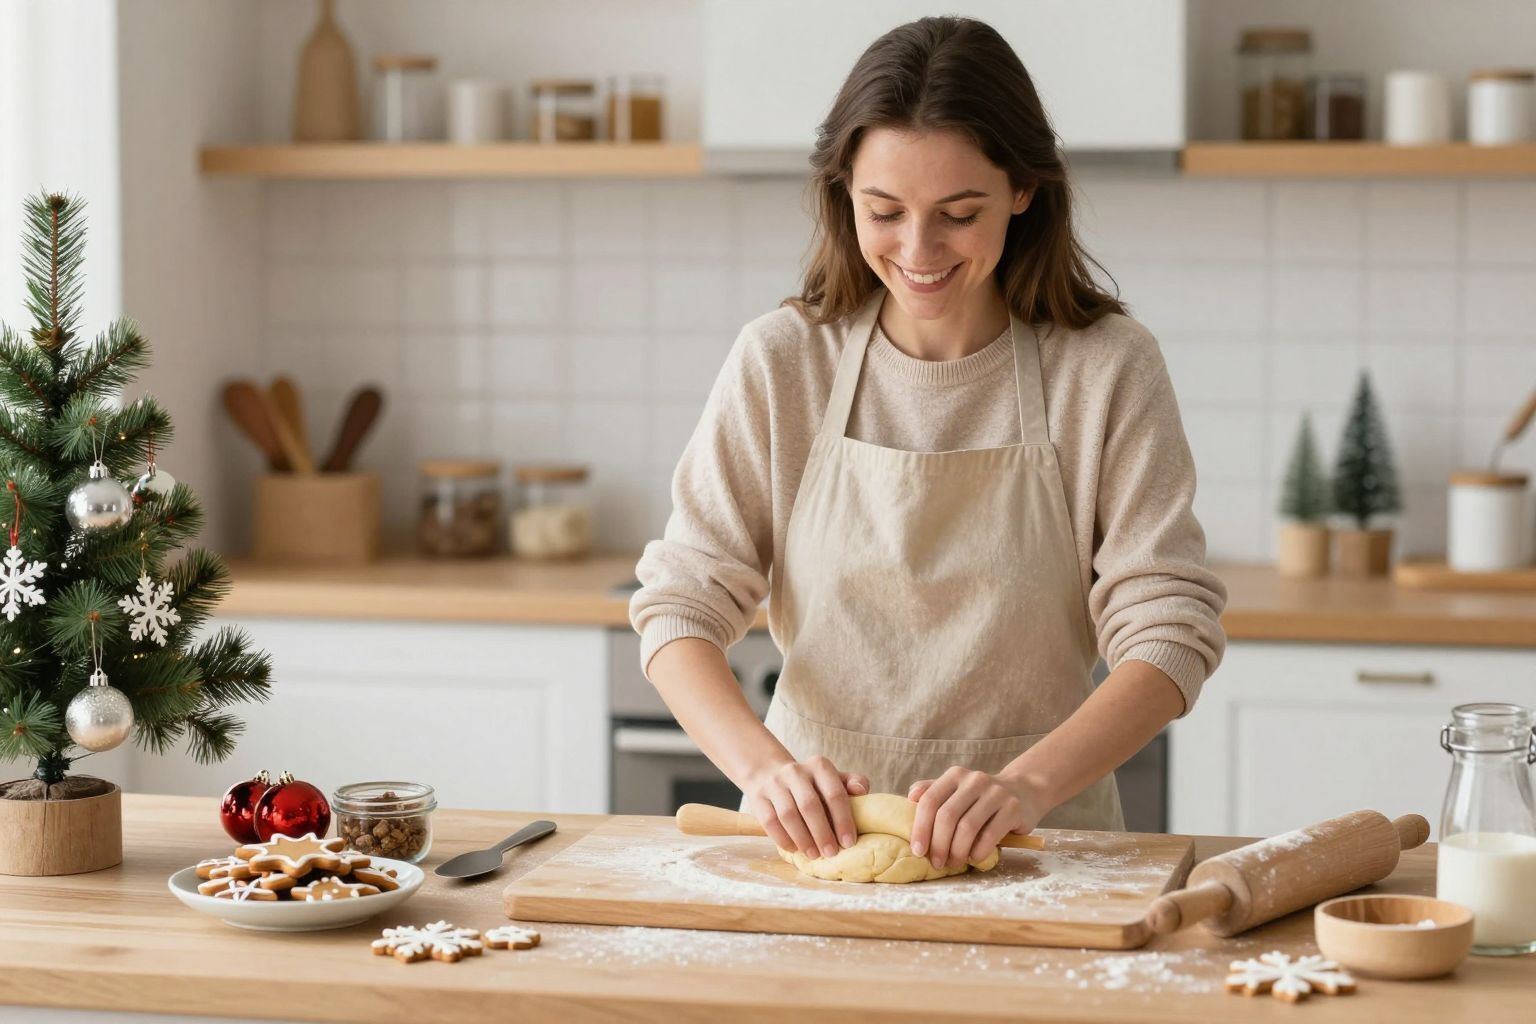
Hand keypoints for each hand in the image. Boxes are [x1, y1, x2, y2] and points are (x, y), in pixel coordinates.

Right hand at [743, 757, 869, 859]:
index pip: (834, 792)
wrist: (769, 773)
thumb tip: (862, 791)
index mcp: (819, 766)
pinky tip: (794, 849)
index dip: (842, 819)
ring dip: (803, 839)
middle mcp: (795, 771)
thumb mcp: (833, 779)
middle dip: (822, 833)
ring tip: (814, 855)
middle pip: (809, 805)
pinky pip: (770, 822)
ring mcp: (774, 784)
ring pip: (788, 815)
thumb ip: (853, 783)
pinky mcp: (758, 798)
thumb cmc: (811, 784)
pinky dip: (783, 839)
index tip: (848, 842)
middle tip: (831, 853)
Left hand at [907, 767, 1045, 868]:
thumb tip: (909, 798)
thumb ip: (933, 791)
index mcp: (955, 775)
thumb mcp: (957, 789)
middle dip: (938, 844)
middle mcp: (974, 780)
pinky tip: (974, 858)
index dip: (920, 828)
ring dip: (957, 851)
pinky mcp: (1013, 808)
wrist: (1024, 791)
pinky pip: (990, 835)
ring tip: (954, 863)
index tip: (917, 851)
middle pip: (947, 816)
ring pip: (968, 827)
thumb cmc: (981, 797)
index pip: (930, 801)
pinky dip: (978, 851)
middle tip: (936, 862)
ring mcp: (996, 793)